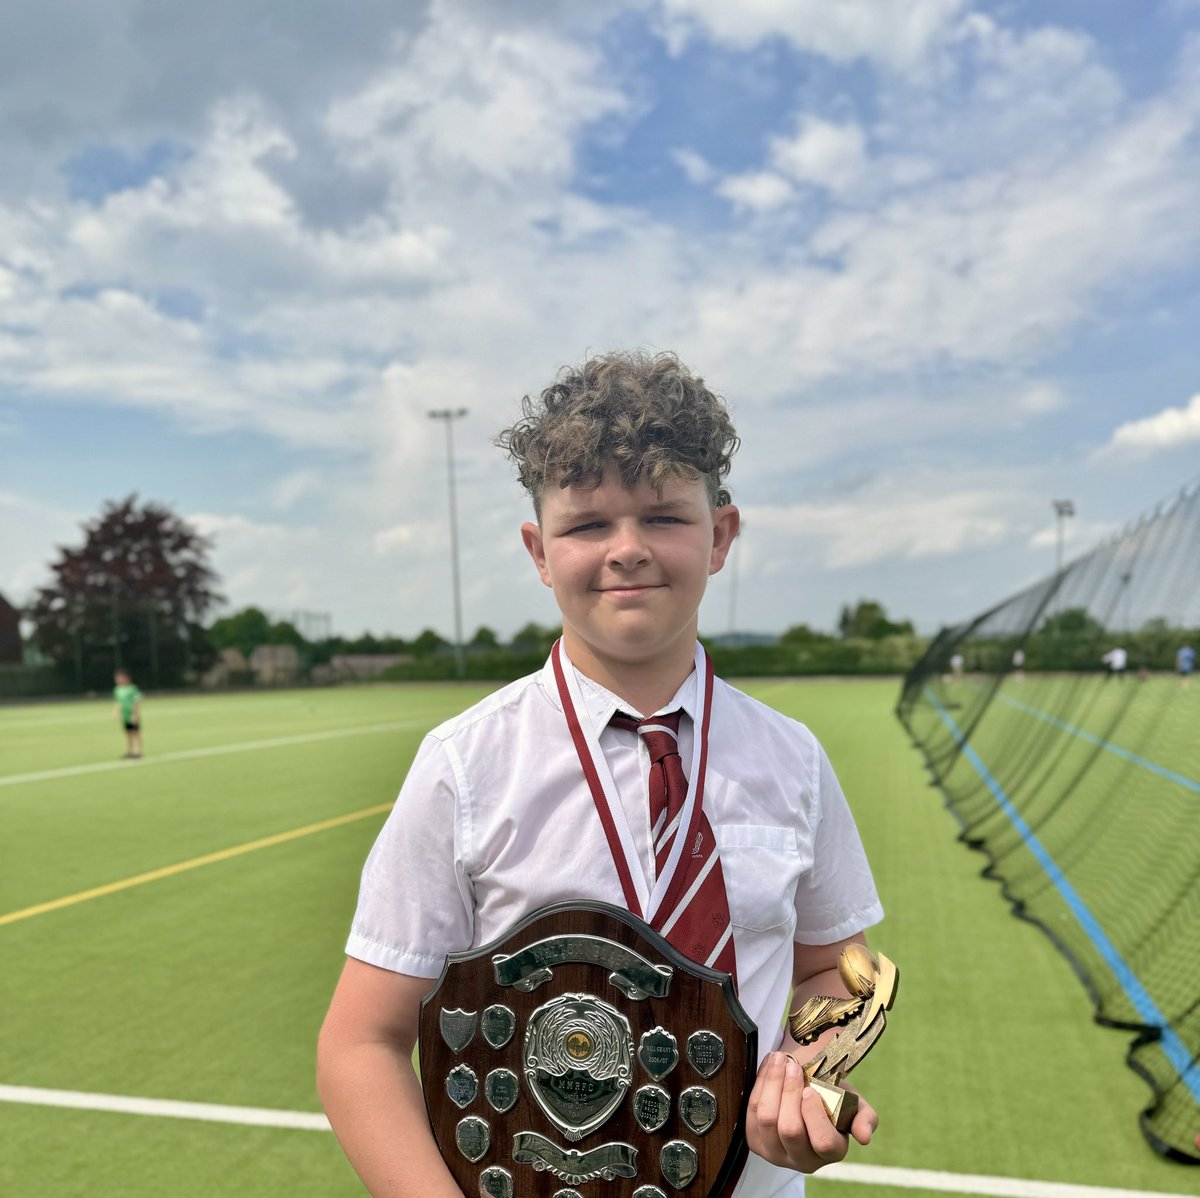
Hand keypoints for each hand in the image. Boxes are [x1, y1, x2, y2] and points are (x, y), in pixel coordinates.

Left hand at [744, 1052, 876, 1173]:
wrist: (805, 1087)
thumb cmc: (831, 1096)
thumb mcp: (852, 1103)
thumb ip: (864, 1117)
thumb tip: (864, 1137)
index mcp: (830, 1152)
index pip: (823, 1142)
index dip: (814, 1115)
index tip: (809, 1088)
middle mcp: (802, 1159)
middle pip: (790, 1130)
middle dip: (789, 1092)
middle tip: (792, 1065)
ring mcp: (776, 1153)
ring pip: (767, 1120)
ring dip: (771, 1084)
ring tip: (779, 1059)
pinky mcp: (756, 1141)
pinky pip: (752, 1112)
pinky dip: (760, 1085)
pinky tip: (769, 1066)